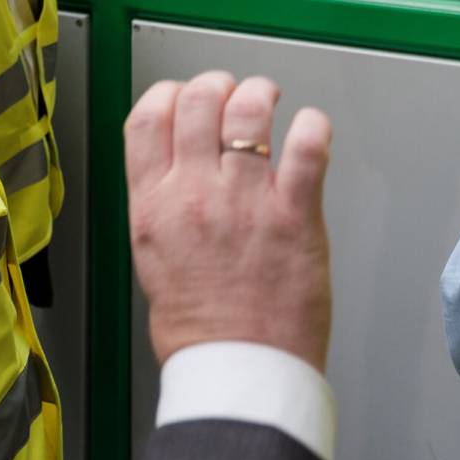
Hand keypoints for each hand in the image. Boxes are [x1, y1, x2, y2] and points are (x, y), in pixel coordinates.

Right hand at [124, 72, 333, 370]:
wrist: (238, 373)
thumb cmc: (201, 331)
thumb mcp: (154, 259)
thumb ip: (162, 207)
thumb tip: (175, 171)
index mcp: (153, 206)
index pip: (145, 119)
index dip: (167, 94)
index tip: (183, 96)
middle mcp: (194, 194)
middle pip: (198, 99)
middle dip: (218, 85)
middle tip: (233, 95)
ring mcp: (244, 201)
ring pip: (249, 109)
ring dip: (262, 94)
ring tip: (271, 101)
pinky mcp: (294, 215)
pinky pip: (307, 145)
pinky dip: (313, 126)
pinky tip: (311, 131)